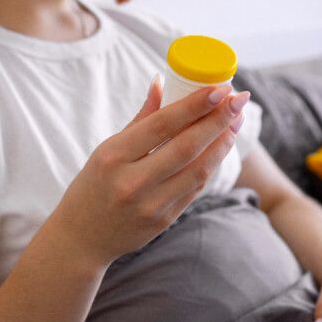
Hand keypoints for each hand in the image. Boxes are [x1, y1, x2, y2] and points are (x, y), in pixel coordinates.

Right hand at [50, 76, 248, 266]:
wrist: (82, 239)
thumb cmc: (94, 185)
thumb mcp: (107, 149)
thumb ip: (140, 119)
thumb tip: (162, 82)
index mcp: (113, 157)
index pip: (162, 125)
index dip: (195, 105)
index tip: (220, 88)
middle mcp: (132, 182)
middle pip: (187, 147)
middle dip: (219, 120)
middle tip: (240, 98)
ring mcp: (150, 205)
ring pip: (199, 170)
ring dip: (222, 143)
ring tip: (237, 120)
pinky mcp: (164, 221)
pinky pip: (195, 188)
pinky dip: (211, 165)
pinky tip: (221, 146)